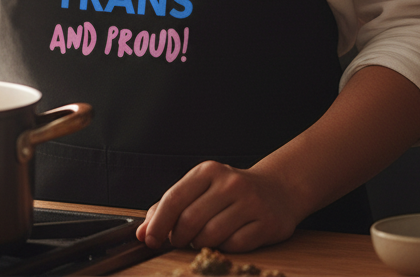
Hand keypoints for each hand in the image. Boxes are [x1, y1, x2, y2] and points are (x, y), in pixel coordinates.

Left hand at [136, 160, 301, 253]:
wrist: (277, 189)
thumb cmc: (228, 191)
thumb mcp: (200, 188)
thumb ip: (169, 207)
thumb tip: (143, 232)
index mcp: (208, 171)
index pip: (174, 198)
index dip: (158, 222)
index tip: (149, 239)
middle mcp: (230, 183)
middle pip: (190, 220)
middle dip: (178, 237)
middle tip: (178, 240)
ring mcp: (250, 203)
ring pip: (211, 235)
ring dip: (200, 244)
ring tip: (202, 238)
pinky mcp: (267, 223)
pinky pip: (234, 246)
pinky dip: (224, 248)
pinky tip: (226, 239)